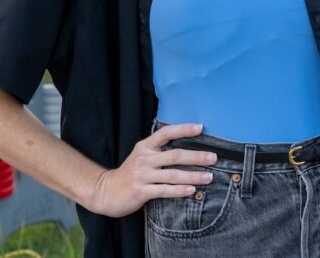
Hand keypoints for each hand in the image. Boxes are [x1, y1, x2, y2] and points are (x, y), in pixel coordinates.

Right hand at [87, 123, 216, 217]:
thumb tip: (188, 148)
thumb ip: (159, 150)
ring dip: (193, 175)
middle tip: (214, 158)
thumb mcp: (141, 156)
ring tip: (209, 177)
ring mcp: (142, 175)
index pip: (166, 133)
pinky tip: (191, 190)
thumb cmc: (131, 173)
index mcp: (145, 146)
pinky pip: (164, 190)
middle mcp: (144, 158)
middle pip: (174, 155)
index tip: (201, 128)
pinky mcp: (141, 191)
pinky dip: (179, 190)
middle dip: (196, 156)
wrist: (106, 191)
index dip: (184, 129)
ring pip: (172, 174)